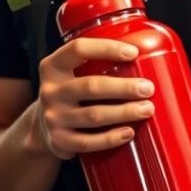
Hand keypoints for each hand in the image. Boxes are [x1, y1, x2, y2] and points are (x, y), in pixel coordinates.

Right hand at [35, 39, 153, 159]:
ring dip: (124, 112)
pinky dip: (111, 138)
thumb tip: (148, 59)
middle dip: (124, 88)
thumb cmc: (71, 93)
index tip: (134, 53)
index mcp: (53, 66)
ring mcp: (53, 117)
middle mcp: (50, 90)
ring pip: (93, 115)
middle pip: (91, 86)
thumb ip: (97, 64)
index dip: (107, 48)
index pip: (79, 49)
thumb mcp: (72, 73)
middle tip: (148, 88)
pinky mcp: (59, 141)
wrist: (41, 127)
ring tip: (147, 109)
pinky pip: (88, 142)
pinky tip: (129, 132)